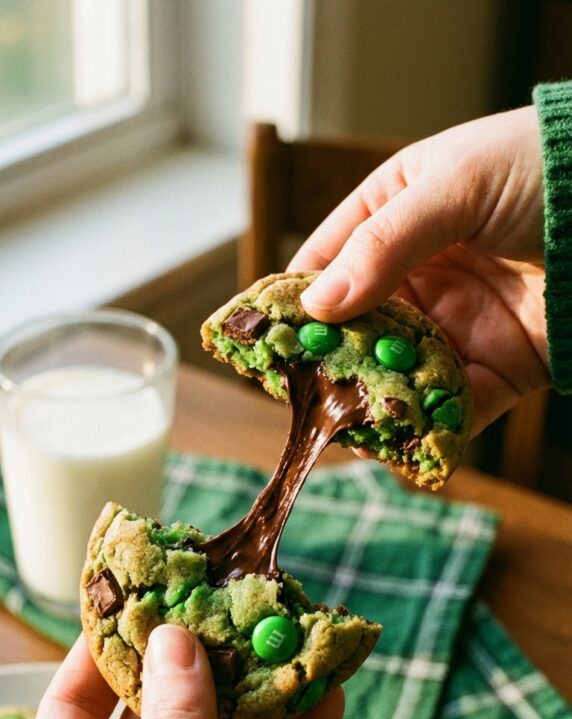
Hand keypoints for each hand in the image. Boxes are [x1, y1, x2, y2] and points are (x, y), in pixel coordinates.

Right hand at [289, 105, 549, 434]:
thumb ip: (382, 245)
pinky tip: (407, 443)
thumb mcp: (453, 188)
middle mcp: (420, 275)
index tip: (264, 336)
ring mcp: (456, 324)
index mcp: (399, 215)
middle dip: (331, 363)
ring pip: (398, 373)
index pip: (329, 260)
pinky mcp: (497, 368)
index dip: (296, 299)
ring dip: (376, 402)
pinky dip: (432, 427)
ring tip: (348, 427)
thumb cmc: (542, 170)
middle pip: (357, 328)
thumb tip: (317, 307)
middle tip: (301, 394)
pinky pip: (454, 405)